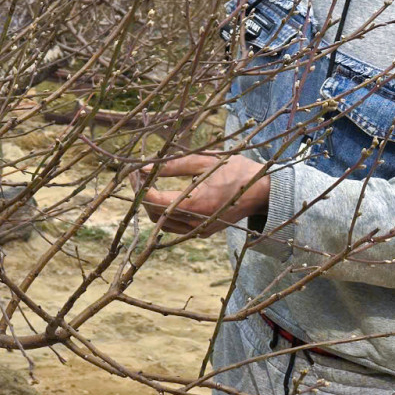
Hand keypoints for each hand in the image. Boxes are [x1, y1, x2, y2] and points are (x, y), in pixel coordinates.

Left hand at [139, 152, 271, 239]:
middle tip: (136, 174)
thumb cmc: (234, 170)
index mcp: (198, 204)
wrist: (261, 192)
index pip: (156, 202)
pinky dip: (163, 213)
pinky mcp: (202, 233)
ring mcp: (199, 230)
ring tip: (145, 182)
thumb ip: (172, 165)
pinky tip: (161, 194)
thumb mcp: (204, 161)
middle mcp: (197, 223)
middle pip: (155, 214)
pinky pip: (173, 227)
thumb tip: (143, 168)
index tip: (133, 172)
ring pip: (161, 223)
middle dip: (141, 194)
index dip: (140, 188)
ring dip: (150, 204)